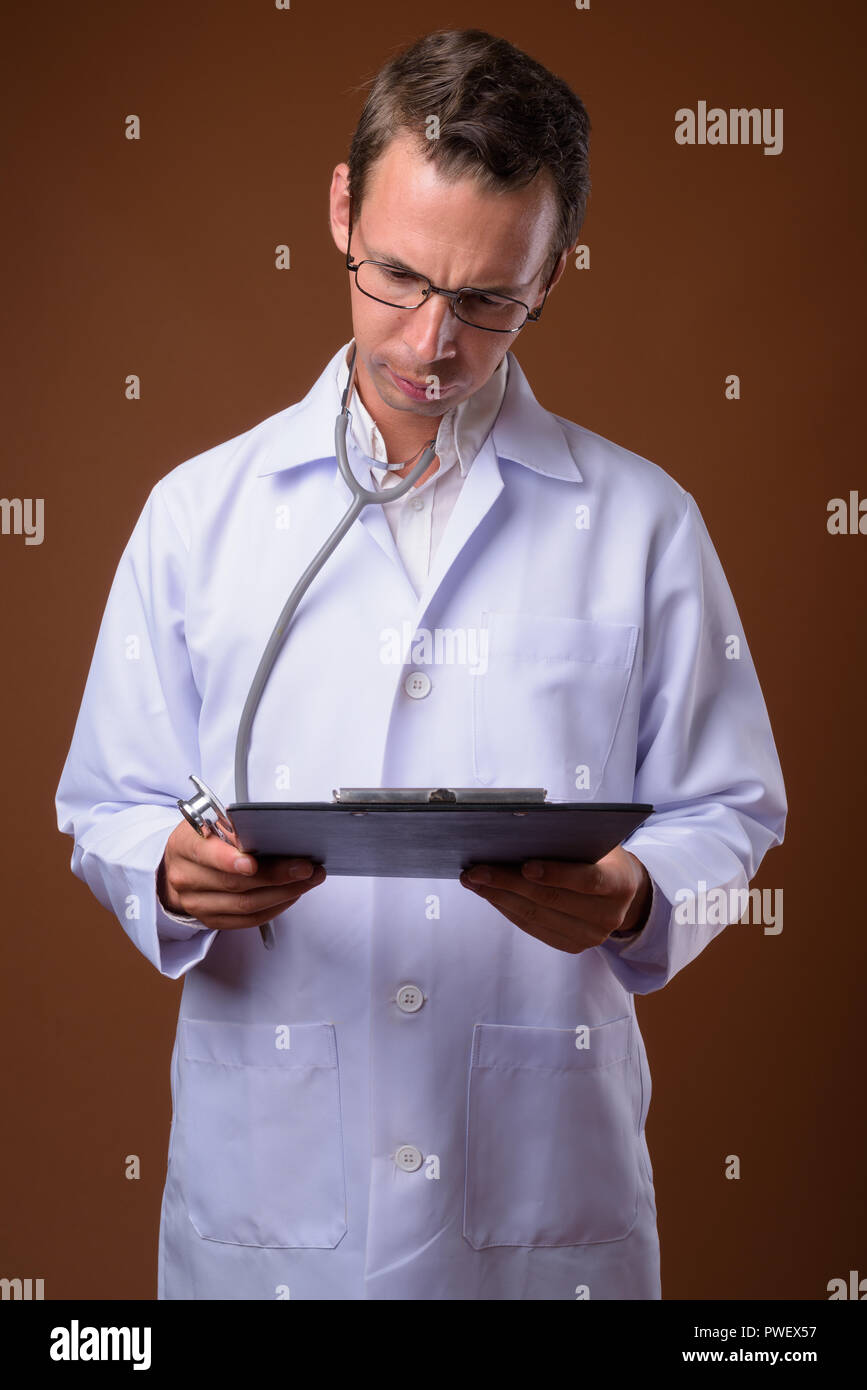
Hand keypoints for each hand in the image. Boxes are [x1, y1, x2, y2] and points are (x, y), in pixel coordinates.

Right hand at [157, 817, 325, 930]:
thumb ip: (234, 828)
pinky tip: (292, 894)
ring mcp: (197, 904)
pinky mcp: (212, 921)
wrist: (176, 867)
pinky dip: (275, 907)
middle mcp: (187, 878)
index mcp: (184, 847)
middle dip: (276, 875)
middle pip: (235, 883)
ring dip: (284, 893)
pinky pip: (248, 920)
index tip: (253, 862)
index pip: (206, 854)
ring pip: (246, 905)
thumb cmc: (201, 840)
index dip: (229, 860)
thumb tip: (273, 833)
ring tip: (308, 880)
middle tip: (305, 867)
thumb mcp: (209, 822)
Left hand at [459, 847, 651, 954]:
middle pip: (551, 900)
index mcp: (619, 883)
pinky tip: (490, 894)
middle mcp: (609, 915)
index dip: (555, 874)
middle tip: (476, 870)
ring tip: (474, 881)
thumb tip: (518, 830)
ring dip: (499, 897)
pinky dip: (507, 909)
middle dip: (508, 883)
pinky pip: (533, 928)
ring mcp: (591, 935)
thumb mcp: (597, 840)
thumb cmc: (602, 855)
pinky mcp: (573, 945)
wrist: (624, 889)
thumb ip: (569, 838)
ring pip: (536, 916)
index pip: (587, 880)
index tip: (525, 865)